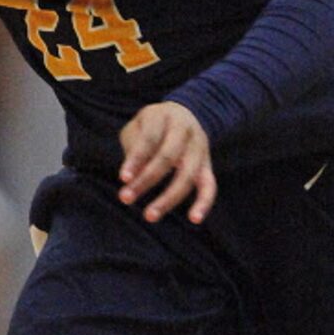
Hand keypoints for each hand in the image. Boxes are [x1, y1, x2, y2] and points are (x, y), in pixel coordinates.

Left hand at [118, 101, 215, 224]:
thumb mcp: (138, 126)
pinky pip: (210, 185)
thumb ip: (133, 147)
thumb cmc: (152, 126)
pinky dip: (204, 202)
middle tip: (125, 198)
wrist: (185, 115)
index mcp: (164, 116)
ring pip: (188, 175)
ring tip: (150, 216)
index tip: (123, 178)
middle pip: (168, 156)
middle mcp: (185, 130)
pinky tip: (194, 219)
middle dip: (146, 179)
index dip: (136, 159)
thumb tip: (131, 177)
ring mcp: (199, 148)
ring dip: (168, 198)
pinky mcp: (207, 165)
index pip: (150, 138)